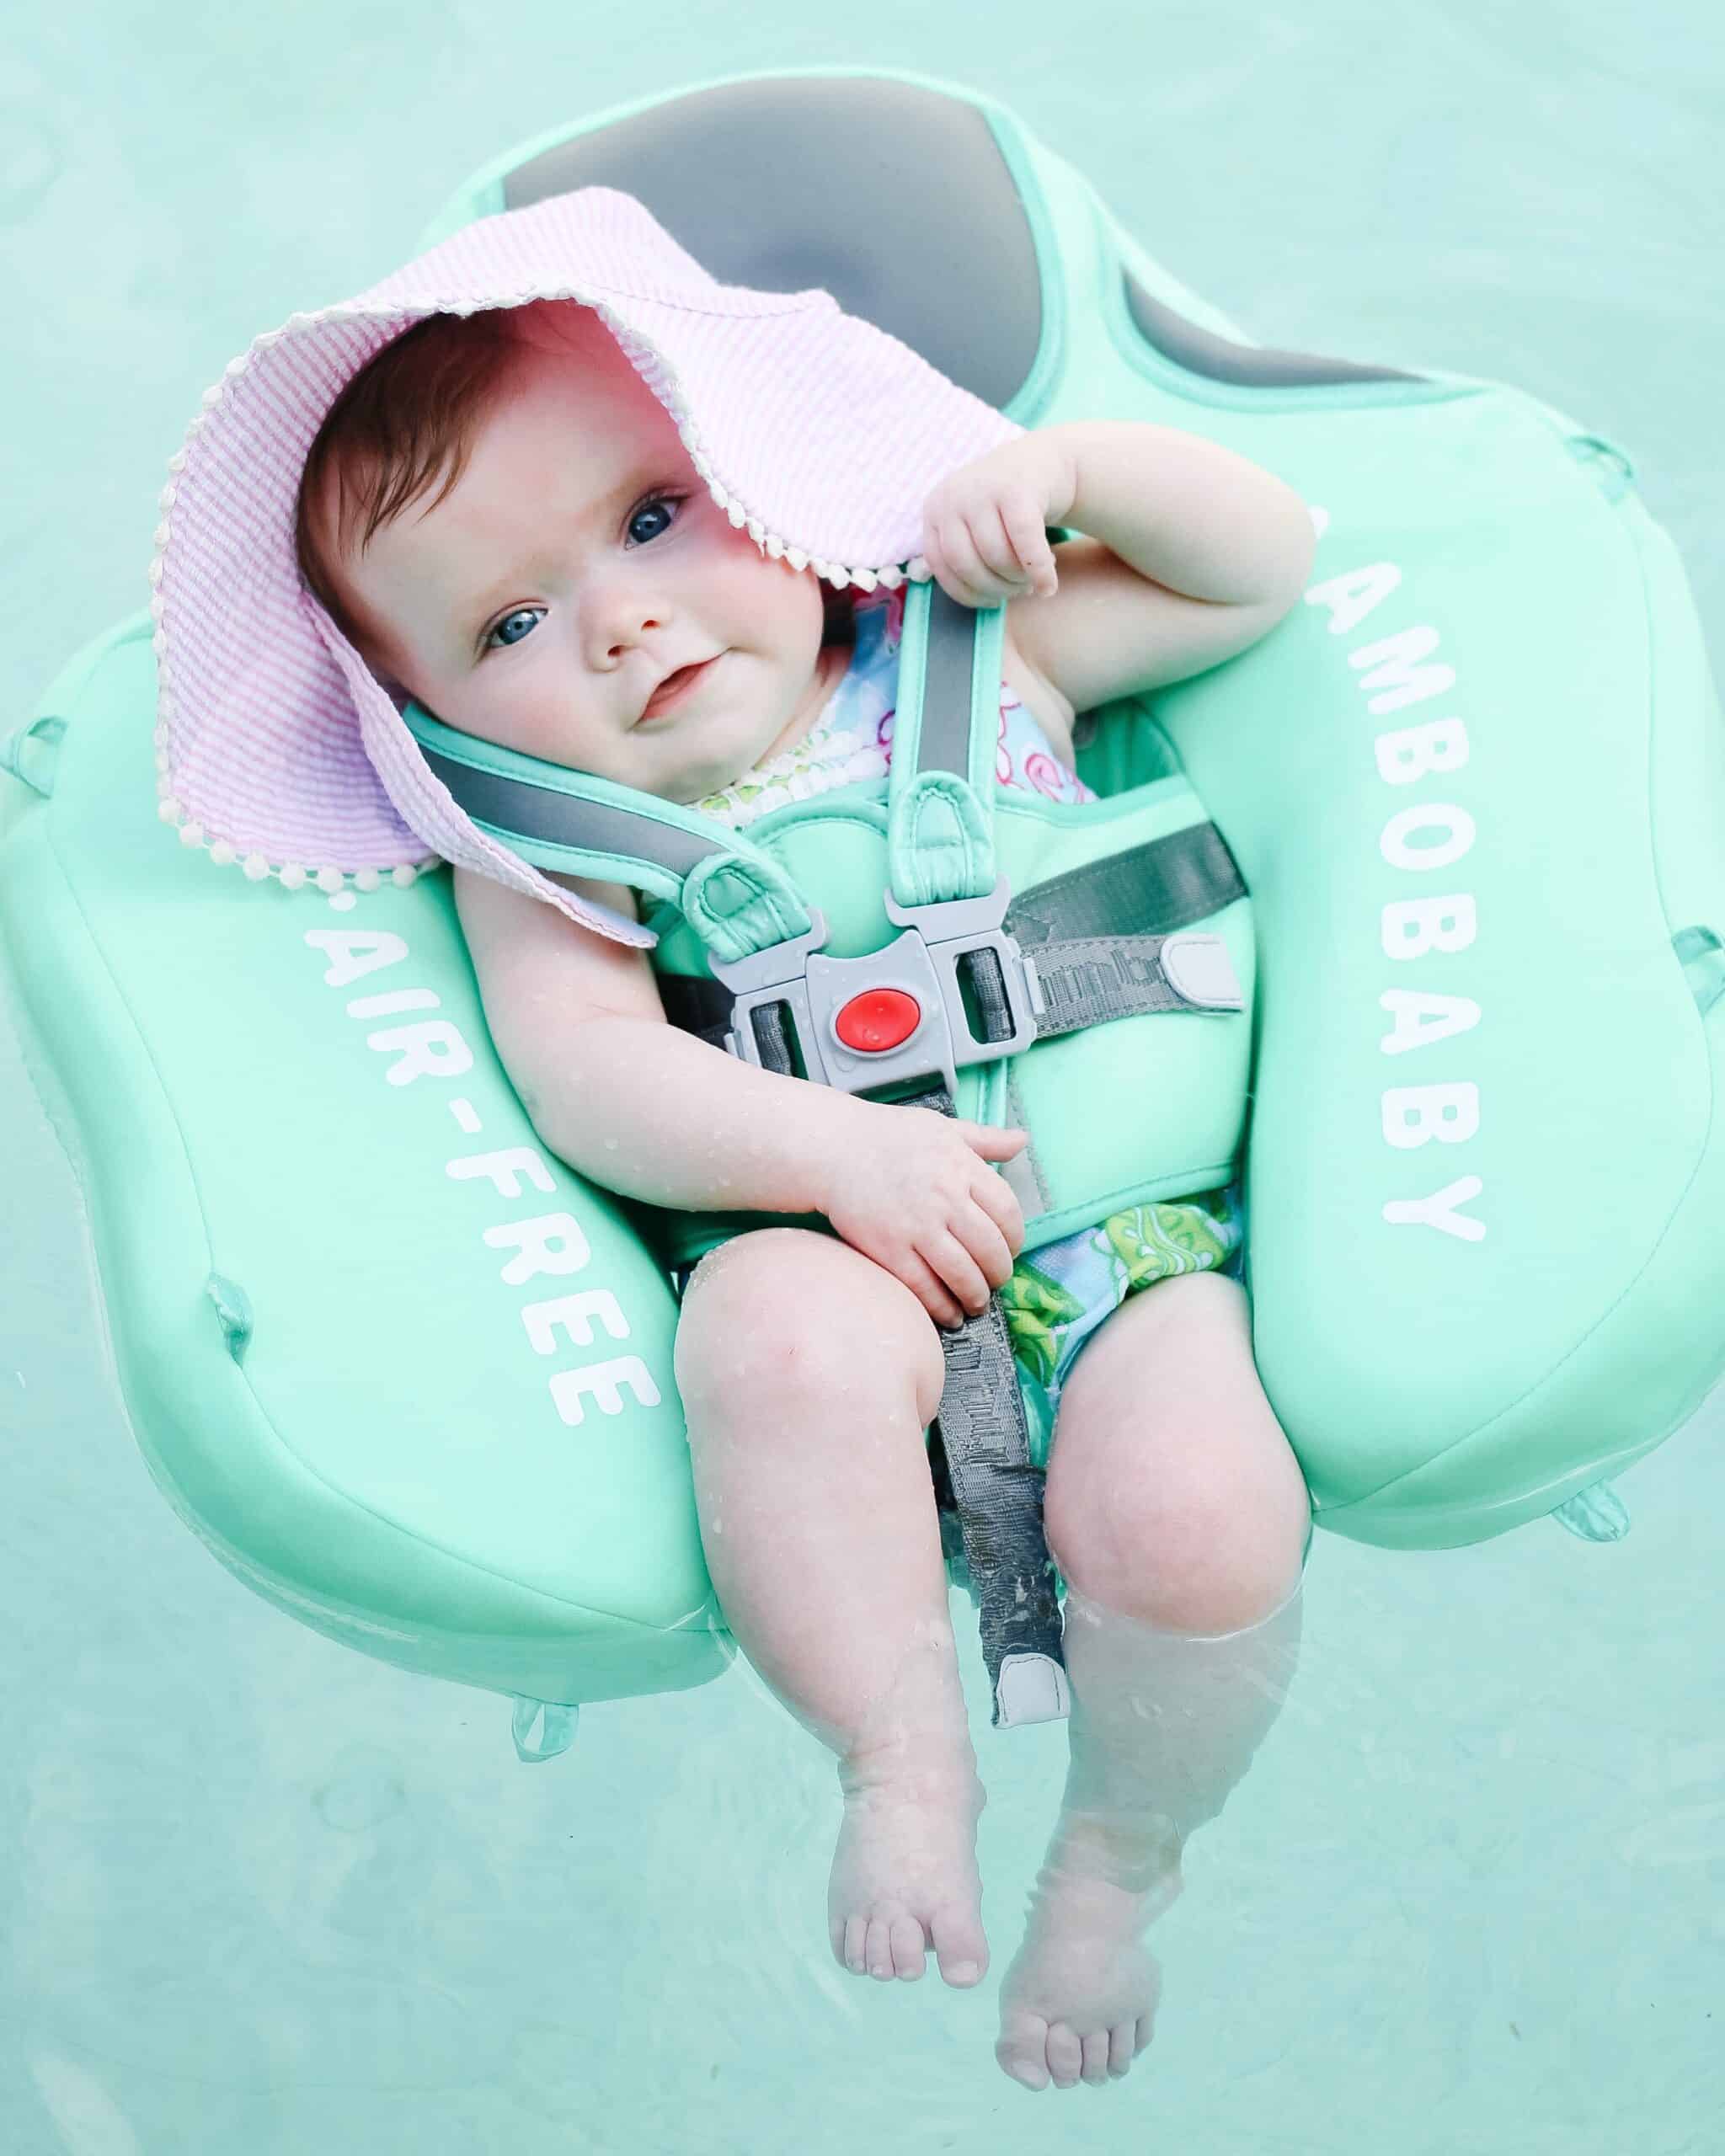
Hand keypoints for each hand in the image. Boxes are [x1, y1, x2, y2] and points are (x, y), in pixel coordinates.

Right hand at [813, 1099, 1027, 1329]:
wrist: (833, 1148)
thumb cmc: (890, 1136)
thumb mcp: (944, 1128)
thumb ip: (986, 1139)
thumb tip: (1023, 1140)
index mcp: (962, 1167)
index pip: (1008, 1213)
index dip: (1015, 1239)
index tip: (1010, 1250)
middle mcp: (944, 1197)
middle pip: (990, 1249)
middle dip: (999, 1273)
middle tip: (995, 1281)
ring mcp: (916, 1226)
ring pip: (962, 1274)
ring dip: (976, 1296)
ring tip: (976, 1302)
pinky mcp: (888, 1248)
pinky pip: (925, 1287)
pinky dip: (943, 1307)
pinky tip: (950, 1314)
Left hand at [918, 432, 1077, 608]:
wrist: (1043, 462)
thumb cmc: (1005, 510)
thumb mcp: (974, 526)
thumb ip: (963, 557)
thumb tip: (975, 601)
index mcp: (935, 510)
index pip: (940, 567)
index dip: (968, 593)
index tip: (992, 601)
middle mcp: (952, 496)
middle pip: (966, 565)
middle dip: (995, 589)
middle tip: (1018, 591)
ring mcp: (983, 489)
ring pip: (996, 557)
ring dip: (1019, 580)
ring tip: (1032, 580)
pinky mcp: (1016, 490)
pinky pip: (1026, 546)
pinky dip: (1039, 572)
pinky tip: (1049, 586)